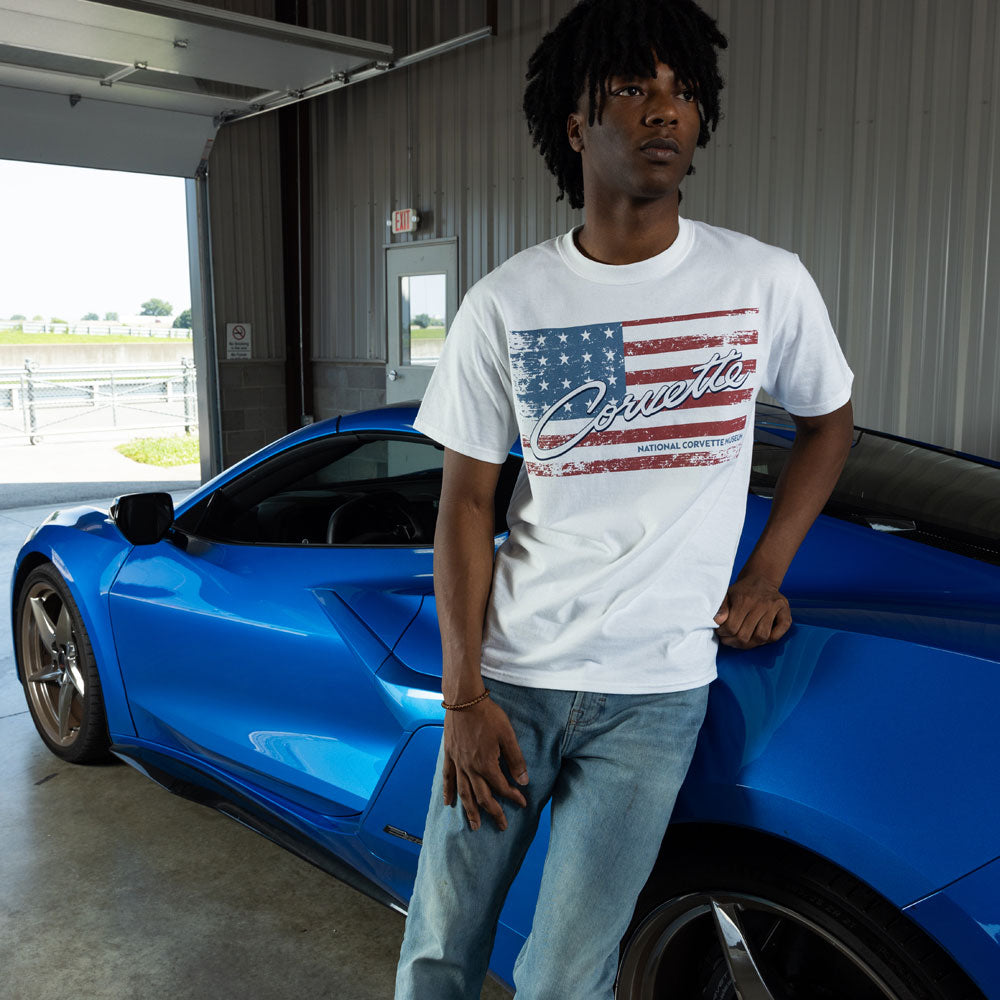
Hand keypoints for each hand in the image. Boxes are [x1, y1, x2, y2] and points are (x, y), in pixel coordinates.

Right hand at [442, 697, 528, 831]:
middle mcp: (470, 768)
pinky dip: (448, 791)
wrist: (464, 700)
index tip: (522, 802)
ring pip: (464, 792)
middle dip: (494, 813)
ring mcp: (458, 763)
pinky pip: (448, 778)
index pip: (502, 787)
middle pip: (482, 797)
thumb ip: (515, 759)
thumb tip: (523, 781)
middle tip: (502, 826)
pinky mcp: (449, 755)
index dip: (513, 796)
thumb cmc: (488, 715)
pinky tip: (448, 803)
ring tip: (474, 825)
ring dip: (470, 811)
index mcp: (486, 764)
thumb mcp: (507, 735)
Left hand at [713, 574, 791, 648]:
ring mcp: (774, 609)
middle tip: (729, 640)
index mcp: (744, 600)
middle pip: (745, 635)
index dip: (724, 634)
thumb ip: (720, 608)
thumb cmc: (742, 590)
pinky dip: (769, 640)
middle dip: (734, 642)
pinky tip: (759, 637)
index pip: (732, 627)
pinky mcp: (785, 612)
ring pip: (761, 637)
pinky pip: (778, 634)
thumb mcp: (727, 594)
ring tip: (742, 641)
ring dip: (750, 644)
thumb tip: (717, 622)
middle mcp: (760, 604)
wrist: (761, 579)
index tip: (721, 633)